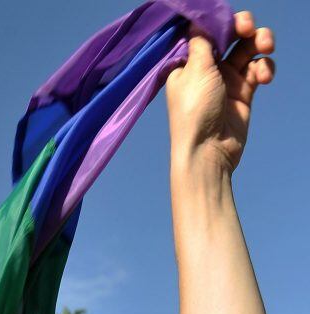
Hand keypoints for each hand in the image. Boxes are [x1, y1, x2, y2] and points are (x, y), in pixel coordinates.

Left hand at [166, 11, 274, 173]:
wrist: (208, 152)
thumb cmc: (194, 111)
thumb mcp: (195, 70)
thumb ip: (202, 41)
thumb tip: (198, 19)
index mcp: (188, 63)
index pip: (206, 31)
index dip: (220, 21)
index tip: (229, 20)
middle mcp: (207, 69)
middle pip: (230, 36)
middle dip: (243, 27)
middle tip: (248, 28)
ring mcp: (226, 81)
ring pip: (248, 50)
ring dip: (260, 42)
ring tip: (267, 47)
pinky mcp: (243, 93)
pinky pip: (258, 70)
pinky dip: (264, 68)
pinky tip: (264, 78)